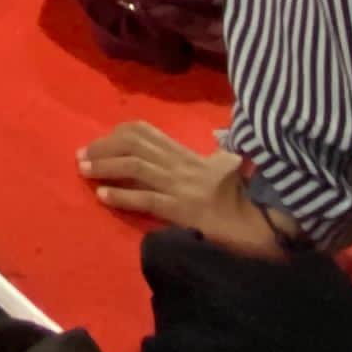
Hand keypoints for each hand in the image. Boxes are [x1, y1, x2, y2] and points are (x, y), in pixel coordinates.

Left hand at [79, 123, 290, 261]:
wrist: (270, 218)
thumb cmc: (252, 195)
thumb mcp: (230, 167)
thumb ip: (219, 154)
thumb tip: (219, 141)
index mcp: (189, 155)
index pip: (147, 134)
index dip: (118, 134)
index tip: (100, 141)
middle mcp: (181, 165)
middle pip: (135, 145)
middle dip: (104, 147)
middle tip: (81, 155)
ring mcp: (181, 186)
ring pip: (136, 167)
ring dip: (105, 167)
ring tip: (84, 171)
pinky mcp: (183, 210)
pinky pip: (148, 199)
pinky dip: (122, 196)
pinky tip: (102, 196)